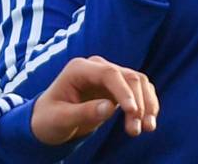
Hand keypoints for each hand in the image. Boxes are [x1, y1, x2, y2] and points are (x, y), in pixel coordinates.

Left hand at [30, 55, 157, 144]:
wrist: (48, 120)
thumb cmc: (49, 118)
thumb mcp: (60, 119)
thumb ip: (83, 113)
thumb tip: (110, 108)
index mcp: (79, 69)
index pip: (108, 73)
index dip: (124, 91)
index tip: (133, 112)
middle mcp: (96, 67)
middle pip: (127, 76)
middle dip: (138, 102)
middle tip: (136, 130)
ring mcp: (108, 75)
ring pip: (137, 81)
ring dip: (146, 103)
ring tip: (147, 128)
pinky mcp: (116, 87)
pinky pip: (138, 90)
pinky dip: (147, 103)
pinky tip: (149, 121)